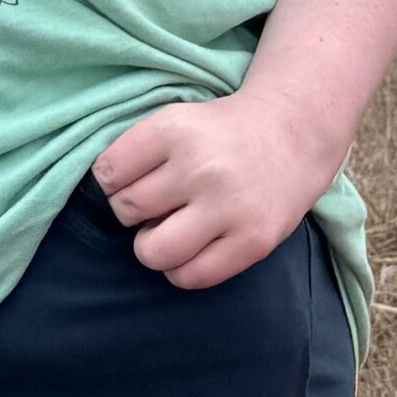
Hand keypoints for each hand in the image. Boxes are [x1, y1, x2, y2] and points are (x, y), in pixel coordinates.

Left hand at [94, 86, 338, 290]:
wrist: (293, 133)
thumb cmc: (221, 132)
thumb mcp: (176, 120)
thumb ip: (137, 153)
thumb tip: (103, 201)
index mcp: (175, 129)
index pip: (108, 173)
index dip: (113, 182)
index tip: (132, 180)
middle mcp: (201, 167)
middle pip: (126, 211)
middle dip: (133, 212)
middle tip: (158, 203)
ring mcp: (228, 207)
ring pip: (152, 251)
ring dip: (151, 246)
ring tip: (170, 229)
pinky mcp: (251, 242)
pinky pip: (190, 276)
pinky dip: (180, 269)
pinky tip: (192, 248)